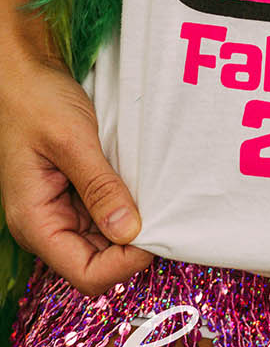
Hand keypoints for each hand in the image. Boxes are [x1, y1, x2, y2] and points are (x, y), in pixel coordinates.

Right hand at [0, 50, 152, 296]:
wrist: (24, 73)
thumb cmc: (36, 101)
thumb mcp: (72, 141)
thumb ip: (99, 187)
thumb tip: (129, 231)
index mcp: (36, 223)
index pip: (86, 273)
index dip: (125, 264)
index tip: (157, 234)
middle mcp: (47, 225)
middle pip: (99, 262)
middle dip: (133, 246)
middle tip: (167, 216)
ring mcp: (61, 210)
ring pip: (106, 240)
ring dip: (133, 226)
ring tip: (158, 201)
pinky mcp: (75, 193)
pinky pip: (106, 214)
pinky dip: (128, 207)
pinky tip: (144, 188)